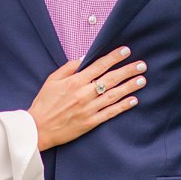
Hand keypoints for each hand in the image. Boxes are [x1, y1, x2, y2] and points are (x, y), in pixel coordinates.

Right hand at [27, 45, 146, 149]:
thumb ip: (68, 68)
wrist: (38, 128)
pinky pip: (110, 113)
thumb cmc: (44, 103)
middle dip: (127, 71)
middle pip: (110, 79)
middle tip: (142, 65)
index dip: (113, 58)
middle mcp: (84, 94)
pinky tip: (133, 100)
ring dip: (129, 87)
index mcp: (74, 82)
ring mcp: (89, 109)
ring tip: (142, 80)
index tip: (126, 51)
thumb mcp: (51, 80)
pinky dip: (123, 106)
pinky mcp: (91, 122)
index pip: (98, 66)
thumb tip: (84, 59)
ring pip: (114, 95)